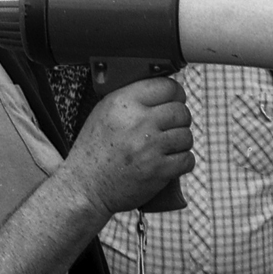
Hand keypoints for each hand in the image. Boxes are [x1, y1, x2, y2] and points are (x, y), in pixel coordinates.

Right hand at [60, 76, 193, 214]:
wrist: (85, 187)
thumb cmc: (94, 150)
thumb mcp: (103, 112)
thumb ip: (132, 98)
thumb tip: (164, 90)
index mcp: (123, 102)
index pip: (167, 86)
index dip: (175, 93)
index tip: (174, 100)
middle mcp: (138, 121)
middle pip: (181, 111)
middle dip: (179, 119)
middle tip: (171, 126)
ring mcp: (150, 146)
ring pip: (186, 135)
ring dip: (181, 141)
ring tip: (167, 146)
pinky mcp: (158, 170)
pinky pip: (187, 159)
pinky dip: (182, 161)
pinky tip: (169, 161)